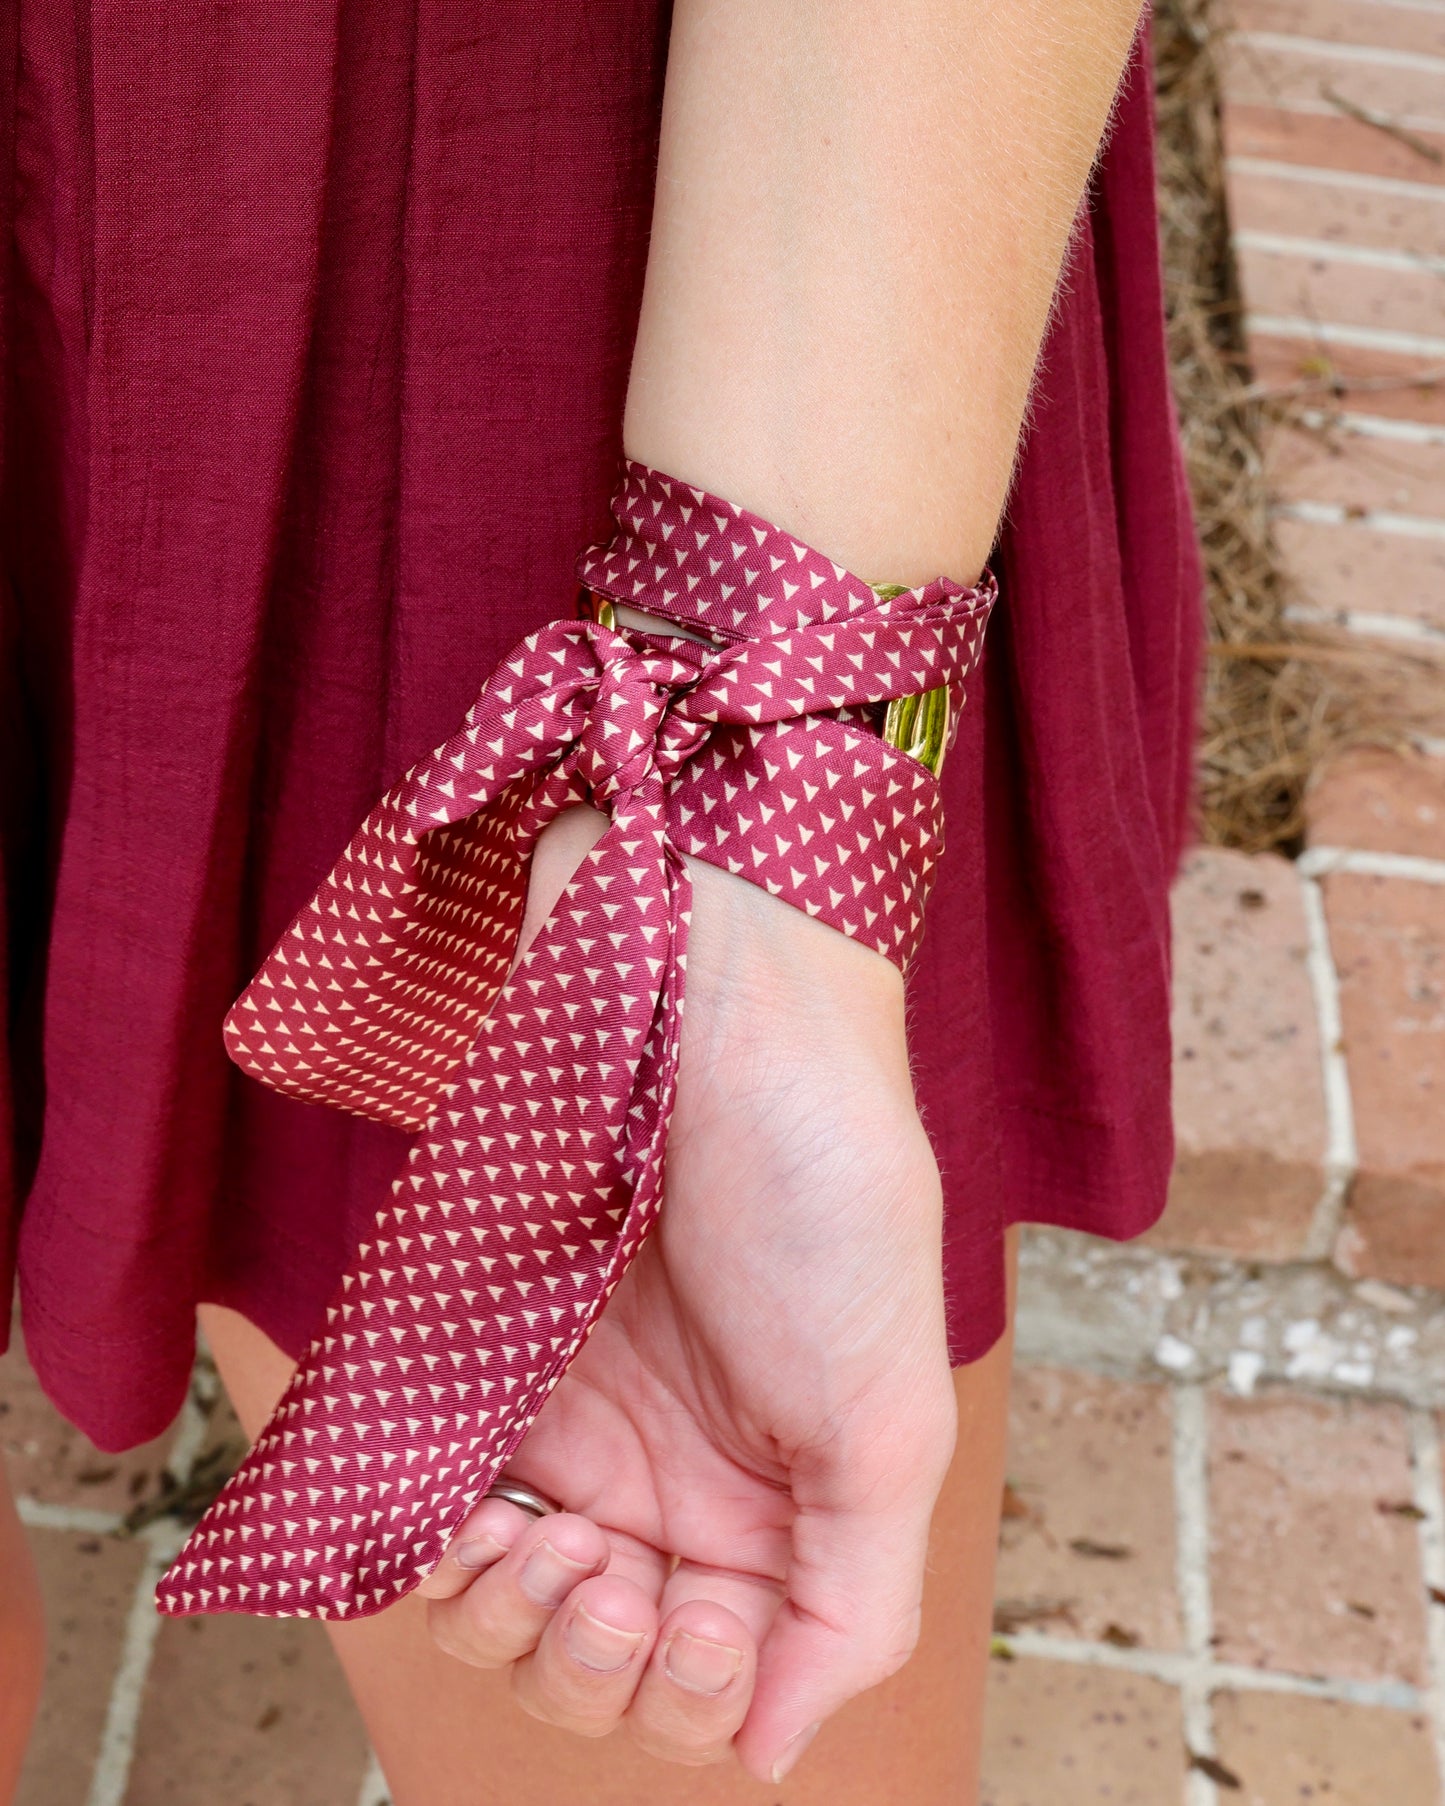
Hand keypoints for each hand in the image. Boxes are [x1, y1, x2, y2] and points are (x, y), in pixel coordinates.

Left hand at [415, 804, 958, 1783]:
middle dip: (595, 1667)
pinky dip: (430, 1561)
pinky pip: (427, 1515)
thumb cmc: (825, 1192)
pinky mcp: (487, 1360)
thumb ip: (851, 1605)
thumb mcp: (891, 1419)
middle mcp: (677, 1478)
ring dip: (508, 1626)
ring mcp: (576, 1423)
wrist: (711, 1008)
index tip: (694, 1607)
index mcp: (789, 1505)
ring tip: (534, 1546)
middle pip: (603, 1669)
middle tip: (608, 1573)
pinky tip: (458, 1526)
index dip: (693, 1690)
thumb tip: (765, 1756)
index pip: (720, 1682)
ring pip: (504, 1617)